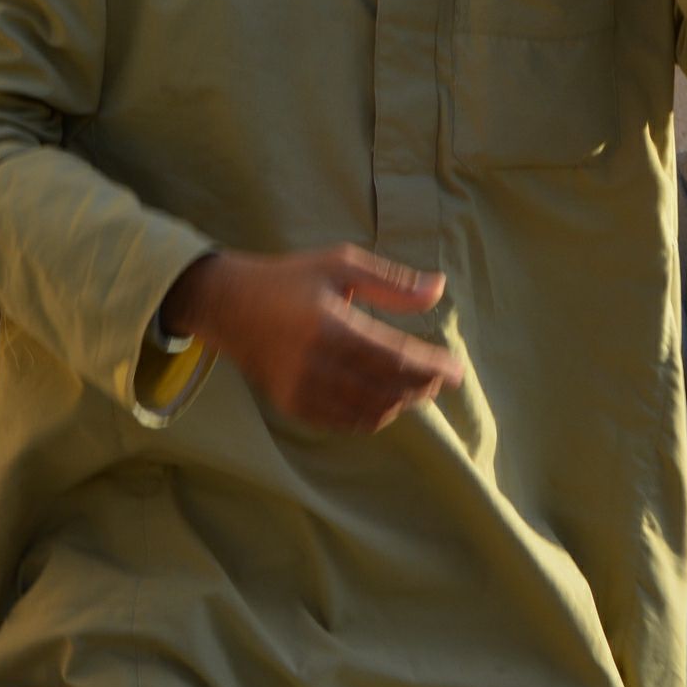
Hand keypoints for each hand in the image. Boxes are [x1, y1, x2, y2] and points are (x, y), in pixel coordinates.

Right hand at [159, 244, 463, 431]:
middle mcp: (314, 361)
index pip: (393, 355)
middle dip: (421, 387)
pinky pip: (343, 421)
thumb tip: (439, 289)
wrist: (229, 306)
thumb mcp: (341, 265)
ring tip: (417, 388)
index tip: (457, 370)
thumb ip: (391, 282)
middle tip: (440, 378)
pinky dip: (371, 415)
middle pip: (385, 388)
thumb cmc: (292, 279)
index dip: (430, 367)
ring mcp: (300, 388)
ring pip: (367, 410)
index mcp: (329, 323)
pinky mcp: (291, 404)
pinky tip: (384, 400)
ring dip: (399, 402)